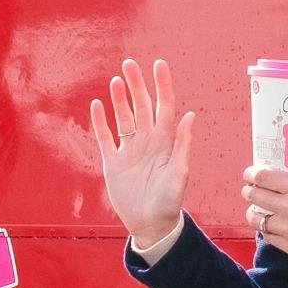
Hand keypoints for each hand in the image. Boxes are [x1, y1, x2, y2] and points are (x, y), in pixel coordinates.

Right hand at [88, 57, 194, 252]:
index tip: (158, 64)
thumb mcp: (180, 173)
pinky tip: (97, 105)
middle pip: (141, 106)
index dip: (161, 85)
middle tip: (130, 63)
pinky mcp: (113, 163)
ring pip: (123, 118)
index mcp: (165, 141)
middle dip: (136, 85)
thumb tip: (190, 115)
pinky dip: (101, 122)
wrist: (151, 224)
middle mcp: (147, 141)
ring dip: (119, 99)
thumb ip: (183, 144)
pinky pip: (105, 138)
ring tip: (116, 80)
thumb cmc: (170, 201)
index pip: (163, 106)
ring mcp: (129, 150)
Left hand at [242, 164, 287, 270]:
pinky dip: (265, 230)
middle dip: (249, 191)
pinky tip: (271, 227)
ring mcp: (287, 228)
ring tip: (258, 211)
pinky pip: (266, 236)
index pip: (263, 176)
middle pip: (253, 195)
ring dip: (254, 213)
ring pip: (255, 218)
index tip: (250, 174)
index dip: (252, 174)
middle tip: (251, 191)